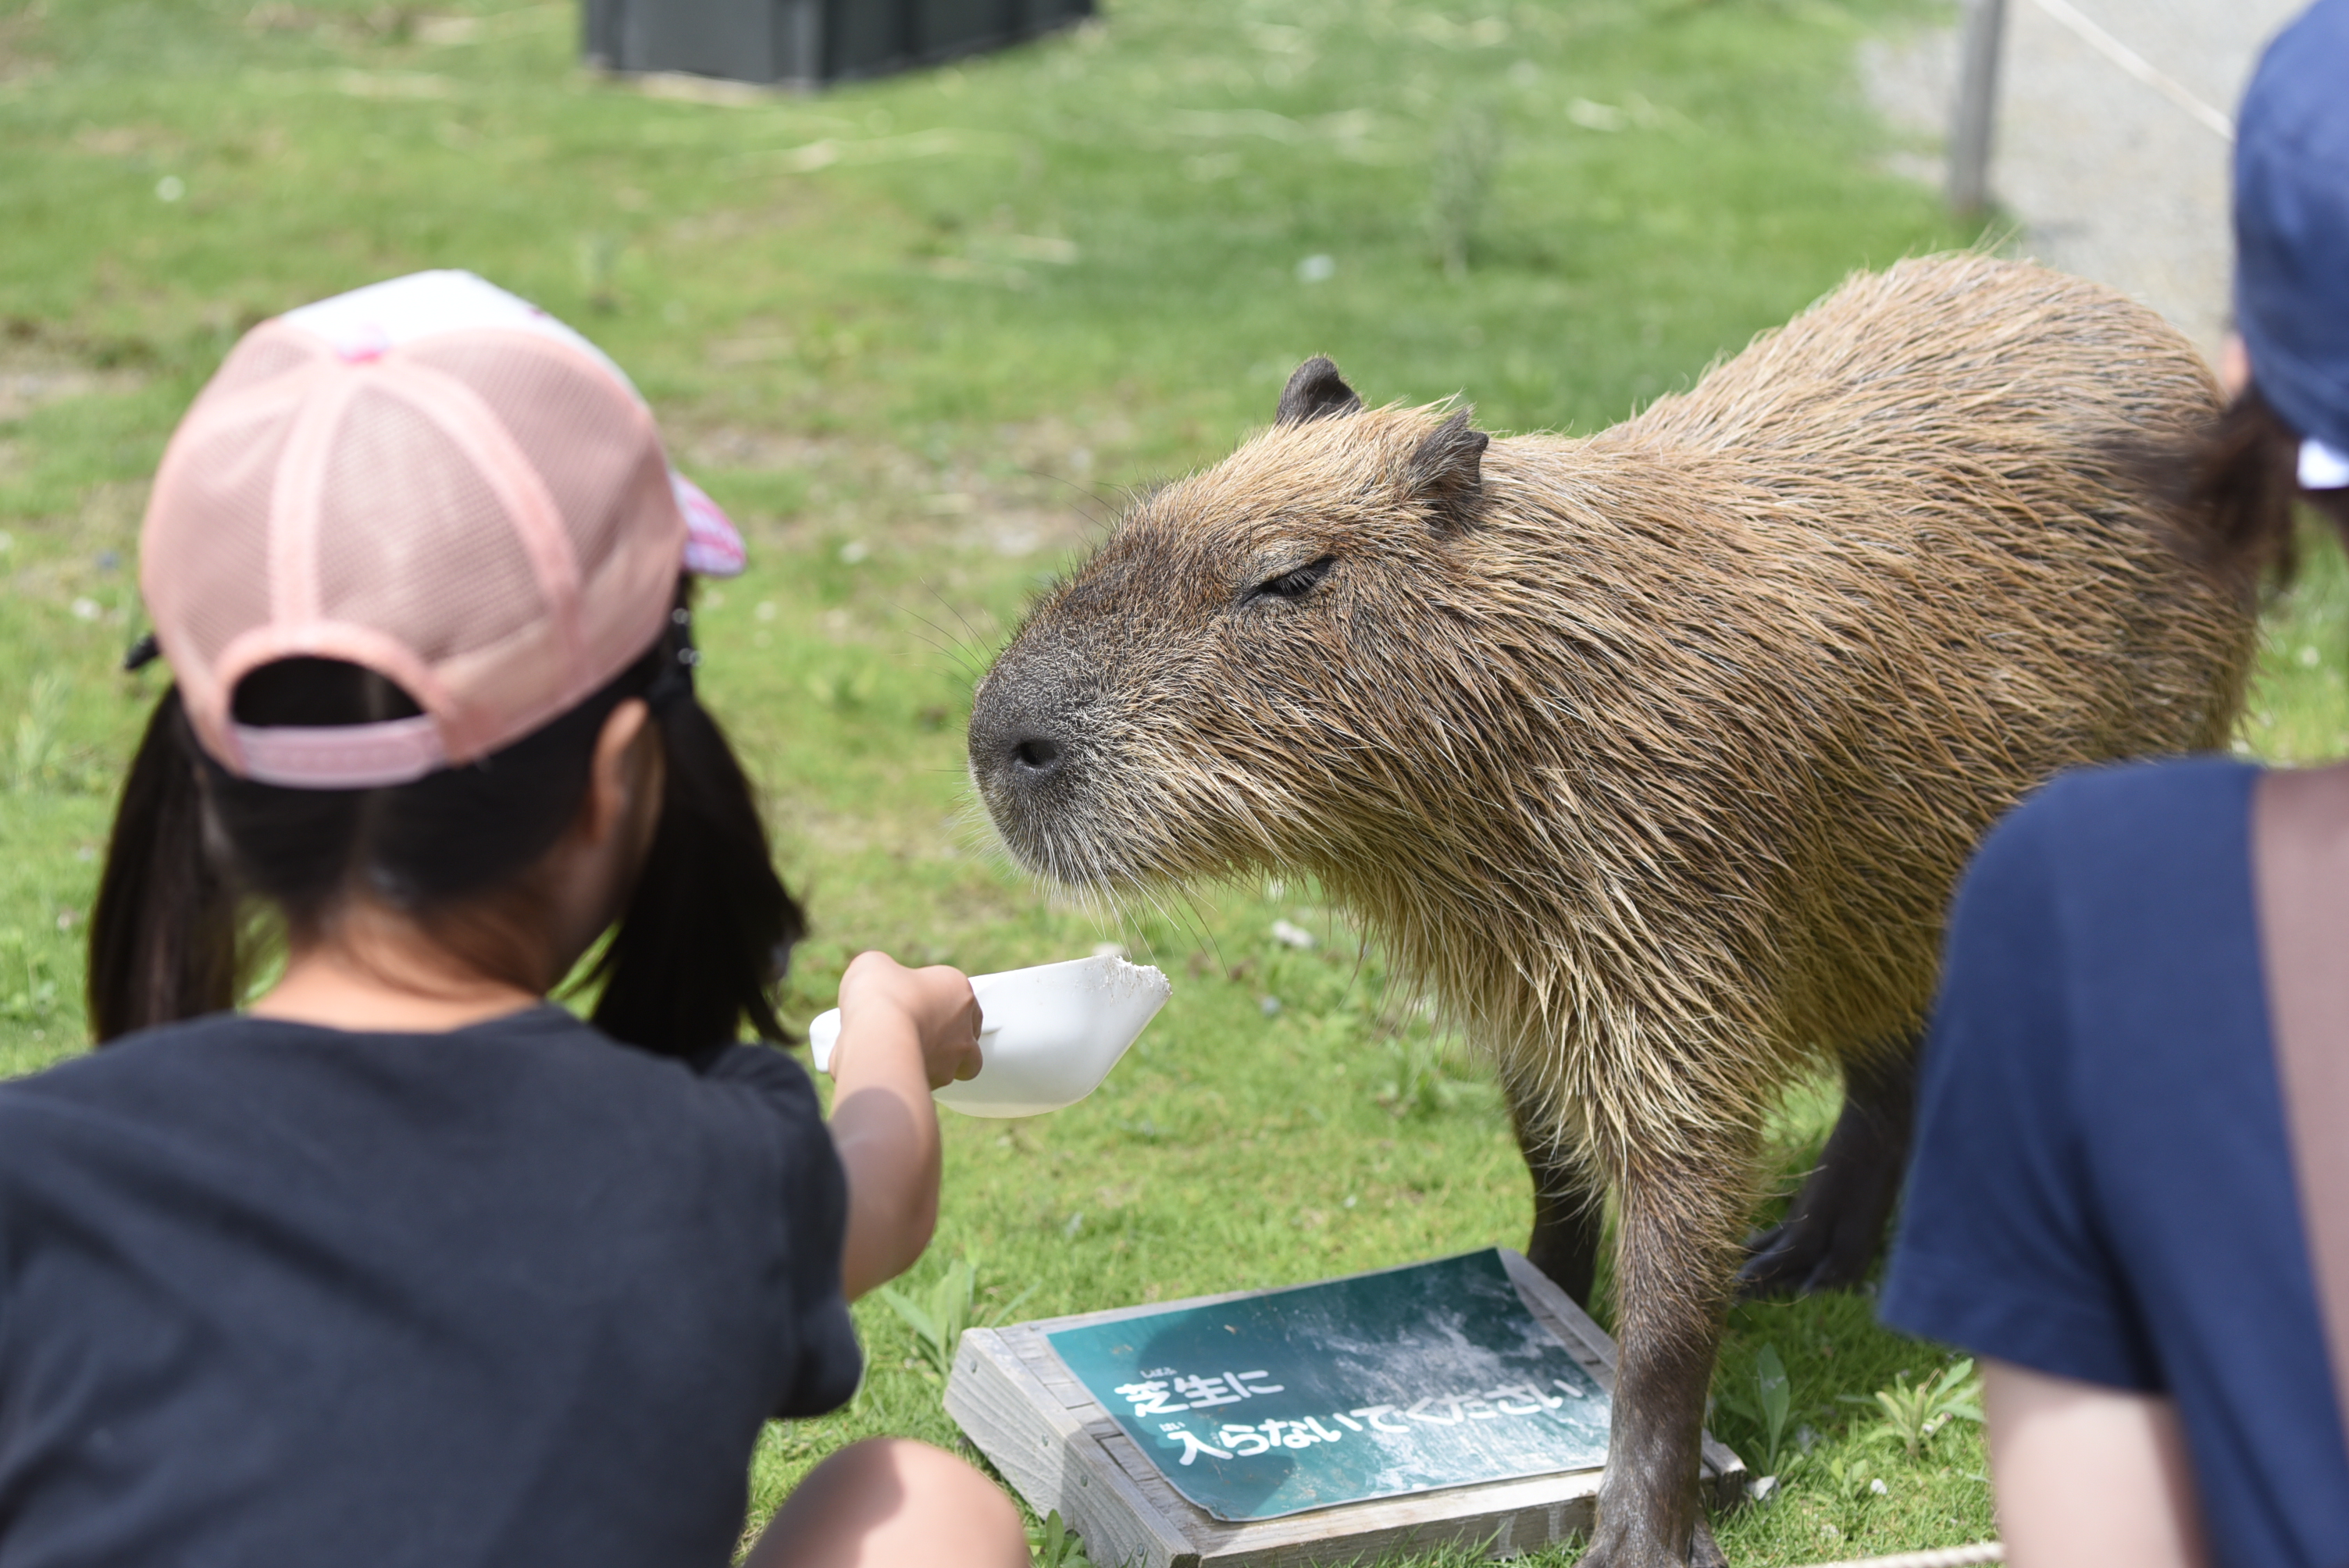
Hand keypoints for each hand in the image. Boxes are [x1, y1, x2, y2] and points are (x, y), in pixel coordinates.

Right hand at [835, 951, 982, 1090]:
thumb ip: (883, 973)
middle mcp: (964, 1028)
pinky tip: (889, 1072)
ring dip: (934, 1065)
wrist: (875, 1033)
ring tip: (903, 1058)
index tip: (919, 1007)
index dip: (943, 1006)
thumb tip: (877, 983)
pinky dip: (910, 1080)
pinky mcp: (935, 1085)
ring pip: (953, 1069)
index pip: (964, 1001)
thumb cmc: (881, 993)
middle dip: (951, 1042)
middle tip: (920, 1036)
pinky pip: (925, 1085)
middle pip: (968, 1039)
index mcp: (958, 990)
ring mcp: (952, 1060)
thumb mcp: (874, 965)